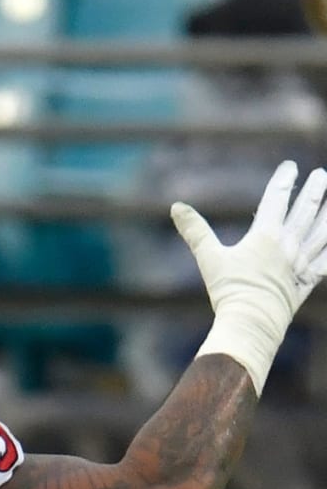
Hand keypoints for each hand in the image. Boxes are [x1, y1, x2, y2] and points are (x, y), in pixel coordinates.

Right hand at [171, 159, 326, 393]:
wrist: (252, 322)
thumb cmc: (228, 290)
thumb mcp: (208, 258)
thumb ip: (194, 230)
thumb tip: (176, 206)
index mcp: (265, 236)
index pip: (276, 200)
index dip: (283, 180)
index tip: (291, 166)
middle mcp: (288, 246)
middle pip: (305, 212)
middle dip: (314, 192)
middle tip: (321, 176)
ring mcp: (300, 264)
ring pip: (321, 233)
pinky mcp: (306, 283)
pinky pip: (325, 262)